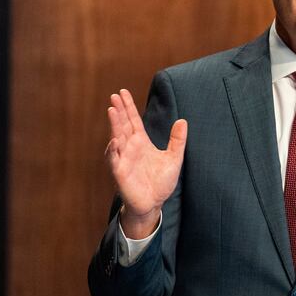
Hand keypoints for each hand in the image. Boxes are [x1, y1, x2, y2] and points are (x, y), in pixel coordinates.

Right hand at [105, 89, 186, 237]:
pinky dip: (114, 150)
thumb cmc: (161, 181)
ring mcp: (124, 159)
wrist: (154, 203)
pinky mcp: (121, 173)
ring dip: (114, 125)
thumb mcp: (174, 158)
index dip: (128, 107)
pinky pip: (115, 160)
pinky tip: (114, 140)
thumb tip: (183, 121)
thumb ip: (178, 140)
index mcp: (141, 142)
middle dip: (119, 111)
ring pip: (117, 138)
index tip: (122, 92)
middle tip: (114, 96)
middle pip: (123, 125)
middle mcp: (130, 148)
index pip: (133, 121)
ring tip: (112, 110)